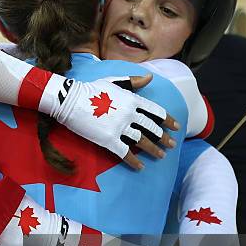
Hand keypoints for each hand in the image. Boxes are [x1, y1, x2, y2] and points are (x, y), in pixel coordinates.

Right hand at [39, 72, 178, 169]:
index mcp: (132, 99)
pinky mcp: (108, 139)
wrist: (69, 100)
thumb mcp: (114, 82)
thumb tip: (150, 78)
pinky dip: (134, 161)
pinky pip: (125, 152)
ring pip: (142, 141)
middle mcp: (129, 113)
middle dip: (164, 138)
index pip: (156, 111)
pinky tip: (140, 167)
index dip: (168, 120)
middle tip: (171, 145)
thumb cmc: (90, 90)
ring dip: (153, 150)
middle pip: (152, 128)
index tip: (176, 127)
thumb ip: (133, 82)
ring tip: (161, 156)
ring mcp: (119, 127)